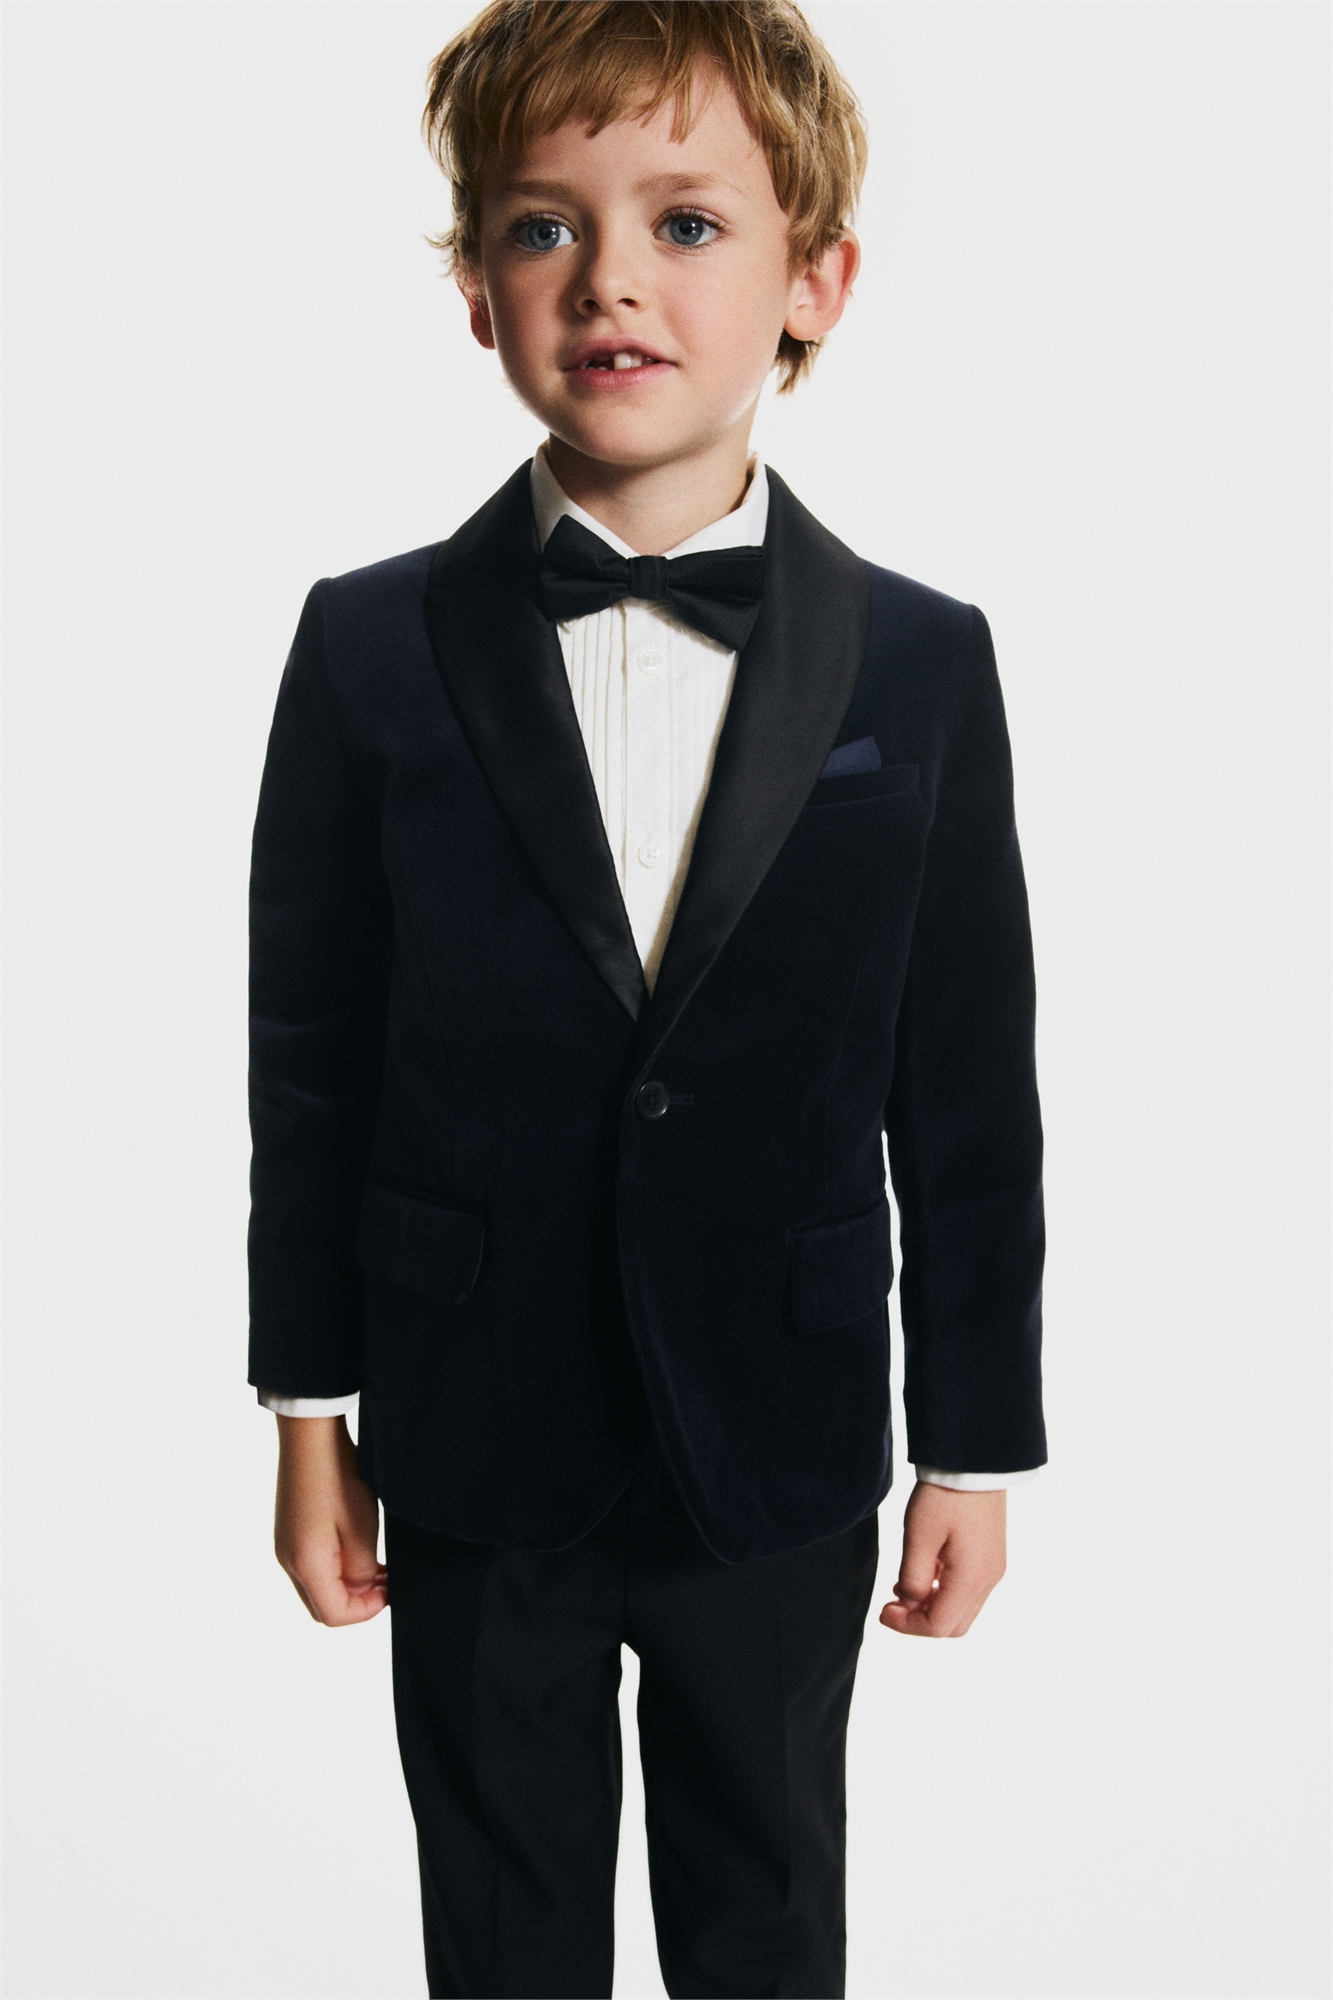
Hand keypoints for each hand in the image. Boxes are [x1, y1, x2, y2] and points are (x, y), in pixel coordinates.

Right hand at [273, 1414, 388, 1624]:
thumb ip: (362, 1570)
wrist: (311, 1436)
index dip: (366, 1611)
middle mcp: (288, 1561)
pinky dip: (337, 1568)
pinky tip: (359, 1549)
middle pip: (322, 1605)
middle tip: (387, 1582)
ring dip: (348, 1585)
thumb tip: (362, 1589)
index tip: (390, 1592)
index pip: (333, 1614)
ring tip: (380, 1567)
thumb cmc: (337, 1476)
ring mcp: (286, 1546)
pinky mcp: (291, 1532)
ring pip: (318, 1587)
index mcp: (304, 1564)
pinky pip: (314, 1565)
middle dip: (357, 1602)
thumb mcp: (362, 1528)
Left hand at [878, 1480, 1005, 1636]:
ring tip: (903, 1586)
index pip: (938, 1626)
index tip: (883, 1612)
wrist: (973, 1461)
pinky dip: (944, 1591)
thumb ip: (912, 1577)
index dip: (907, 1627)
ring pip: (962, 1609)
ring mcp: (993, 1568)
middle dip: (921, 1621)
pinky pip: (968, 1589)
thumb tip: (909, 1603)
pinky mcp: (991, 1556)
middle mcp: (988, 1580)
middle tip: (893, 1603)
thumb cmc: (944, 1496)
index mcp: (971, 1579)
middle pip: (954, 1626)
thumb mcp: (918, 1536)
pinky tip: (923, 1571)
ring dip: (932, 1606)